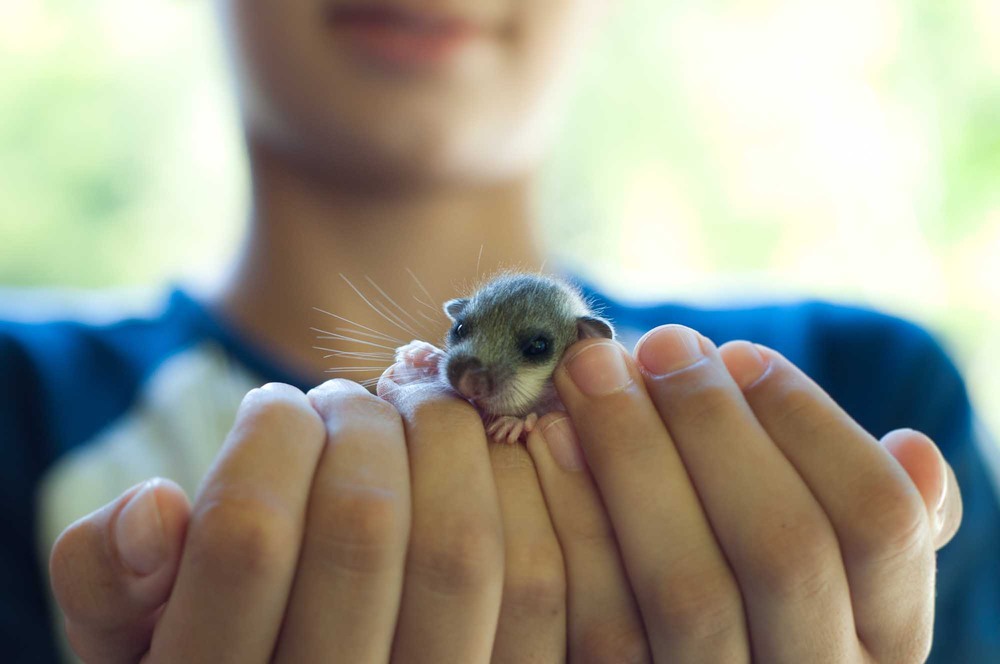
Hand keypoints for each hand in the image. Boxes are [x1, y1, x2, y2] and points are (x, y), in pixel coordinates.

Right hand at [49, 376, 566, 662]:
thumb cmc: (214, 648)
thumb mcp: (127, 633)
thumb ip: (106, 577)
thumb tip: (157, 505)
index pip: (246, 537)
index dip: (265, 437)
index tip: (273, 407)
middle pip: (364, 524)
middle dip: (359, 423)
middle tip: (352, 398)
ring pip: (462, 546)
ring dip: (446, 440)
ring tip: (422, 413)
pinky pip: (545, 580)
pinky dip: (529, 484)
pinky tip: (497, 445)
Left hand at [525, 325, 962, 662]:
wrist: (652, 638)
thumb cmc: (741, 560)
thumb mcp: (823, 549)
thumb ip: (858, 511)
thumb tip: (915, 451)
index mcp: (880, 637)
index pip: (877, 522)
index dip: (810, 423)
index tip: (740, 353)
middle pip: (782, 548)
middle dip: (714, 426)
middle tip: (658, 342)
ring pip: (688, 586)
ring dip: (635, 456)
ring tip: (591, 370)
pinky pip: (598, 617)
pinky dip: (570, 513)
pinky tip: (547, 437)